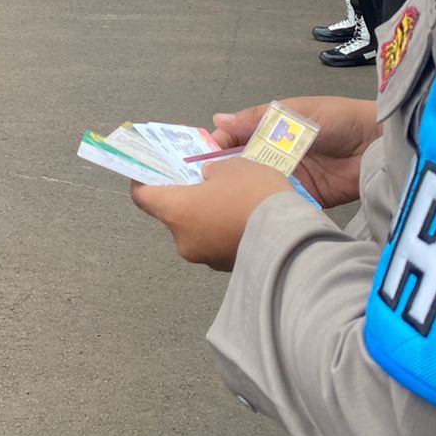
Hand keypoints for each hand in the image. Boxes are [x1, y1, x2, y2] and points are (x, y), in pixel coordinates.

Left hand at [130, 160, 292, 270]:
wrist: (292, 239)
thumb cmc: (254, 196)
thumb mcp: (233, 167)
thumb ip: (213, 170)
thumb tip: (208, 178)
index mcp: (175, 211)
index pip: (143, 197)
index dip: (142, 180)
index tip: (148, 169)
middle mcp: (183, 240)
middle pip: (174, 214)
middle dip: (187, 196)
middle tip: (203, 178)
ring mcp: (206, 258)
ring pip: (199, 229)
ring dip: (209, 213)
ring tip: (232, 195)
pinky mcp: (228, 268)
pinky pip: (219, 242)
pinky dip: (226, 229)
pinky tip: (246, 215)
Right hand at [209, 96, 379, 207]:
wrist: (378, 144)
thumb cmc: (339, 119)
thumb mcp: (295, 113)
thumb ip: (257, 119)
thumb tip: (218, 120)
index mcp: (270, 130)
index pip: (233, 141)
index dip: (215, 150)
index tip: (196, 162)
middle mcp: (275, 155)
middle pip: (241, 167)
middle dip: (222, 177)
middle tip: (202, 190)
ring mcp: (288, 178)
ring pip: (256, 187)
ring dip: (243, 194)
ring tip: (220, 207)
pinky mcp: (303, 198)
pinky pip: (279, 203)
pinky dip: (267, 208)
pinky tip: (251, 215)